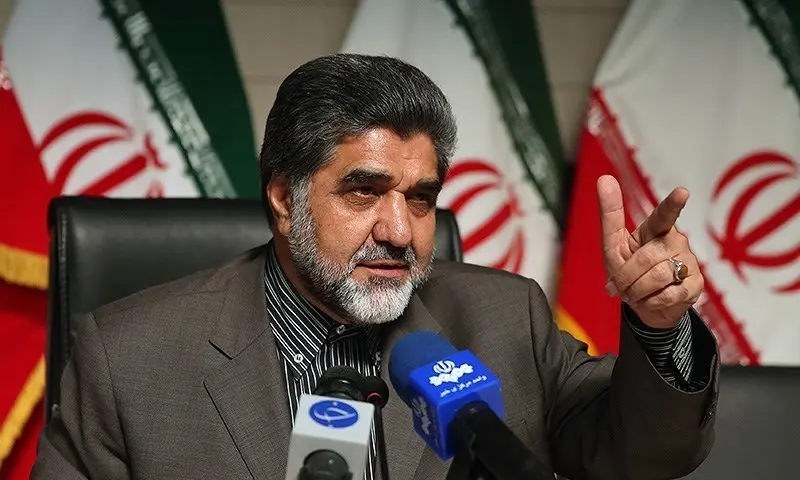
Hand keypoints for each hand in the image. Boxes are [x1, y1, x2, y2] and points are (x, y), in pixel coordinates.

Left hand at [597, 175, 702, 328]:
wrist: (643, 306)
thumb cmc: (628, 269)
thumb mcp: (614, 243)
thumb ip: (610, 214)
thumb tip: (604, 178)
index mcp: (656, 229)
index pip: (664, 215)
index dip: (672, 204)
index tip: (682, 192)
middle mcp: (676, 242)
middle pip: (646, 258)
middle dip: (626, 276)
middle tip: (620, 285)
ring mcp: (688, 263)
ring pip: (657, 277)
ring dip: (637, 290)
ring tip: (635, 292)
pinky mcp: (695, 285)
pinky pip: (667, 295)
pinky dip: (650, 302)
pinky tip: (650, 299)